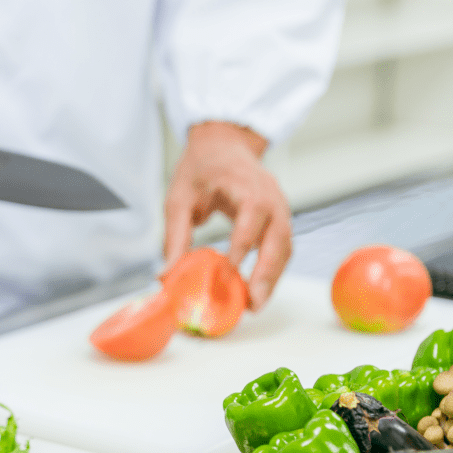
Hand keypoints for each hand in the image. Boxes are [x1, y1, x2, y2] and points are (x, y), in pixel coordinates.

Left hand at [163, 121, 292, 310]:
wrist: (223, 147)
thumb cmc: (202, 168)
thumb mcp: (179, 197)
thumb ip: (175, 236)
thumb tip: (167, 275)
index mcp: (247, 185)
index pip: (251, 217)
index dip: (242, 247)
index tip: (228, 274)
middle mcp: (271, 197)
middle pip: (278, 238)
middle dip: (267, 273)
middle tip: (253, 303)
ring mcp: (280, 208)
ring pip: (285, 248)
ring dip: (272, 278)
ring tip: (255, 305)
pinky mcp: (279, 221)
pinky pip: (282, 249)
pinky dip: (272, 271)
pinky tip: (257, 290)